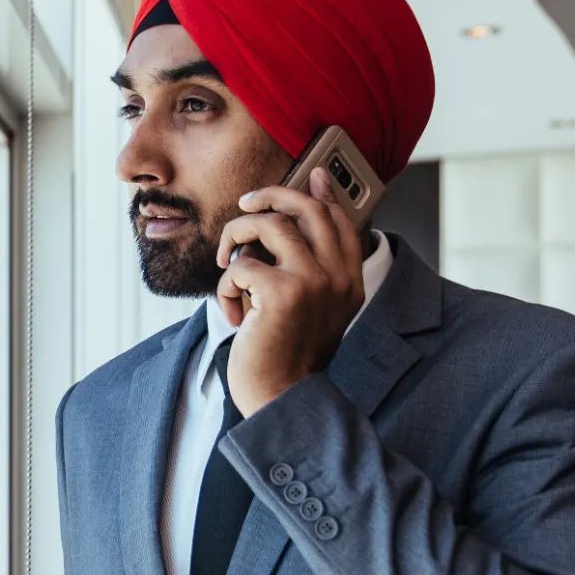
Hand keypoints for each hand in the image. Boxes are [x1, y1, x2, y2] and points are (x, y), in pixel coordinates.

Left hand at [215, 167, 365, 414]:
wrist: (284, 400)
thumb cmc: (288, 357)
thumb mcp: (312, 311)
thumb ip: (310, 271)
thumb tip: (293, 228)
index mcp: (348, 281)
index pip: (340, 219)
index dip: (321, 192)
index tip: (310, 174)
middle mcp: (337, 276)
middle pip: (306, 207)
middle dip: (270, 195)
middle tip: (245, 204)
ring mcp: (313, 281)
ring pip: (268, 225)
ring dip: (237, 238)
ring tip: (227, 267)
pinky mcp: (282, 293)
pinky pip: (240, 265)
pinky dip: (226, 288)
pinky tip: (235, 315)